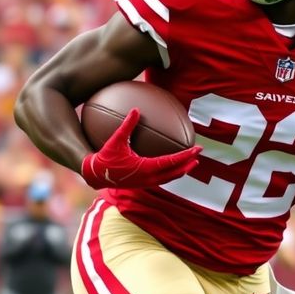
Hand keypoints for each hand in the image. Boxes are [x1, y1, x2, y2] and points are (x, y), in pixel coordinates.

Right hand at [81, 108, 201, 189]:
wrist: (95, 175)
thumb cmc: (105, 157)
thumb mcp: (116, 140)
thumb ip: (127, 125)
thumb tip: (136, 109)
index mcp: (145, 168)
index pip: (170, 162)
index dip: (186, 155)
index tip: (197, 149)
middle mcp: (148, 178)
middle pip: (174, 172)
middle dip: (188, 164)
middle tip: (198, 154)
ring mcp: (145, 183)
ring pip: (169, 178)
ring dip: (181, 170)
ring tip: (190, 163)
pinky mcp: (142, 184)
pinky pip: (162, 180)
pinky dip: (171, 174)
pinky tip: (173, 167)